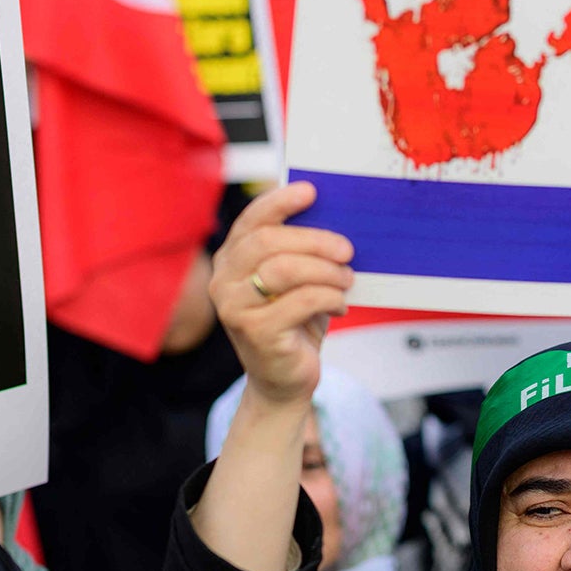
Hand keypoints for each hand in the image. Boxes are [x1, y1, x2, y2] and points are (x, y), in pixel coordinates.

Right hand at [212, 182, 353, 409]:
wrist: (284, 379)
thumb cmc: (294, 322)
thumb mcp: (295, 281)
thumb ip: (300, 251)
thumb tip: (333, 215)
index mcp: (231, 259)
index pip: (251, 220)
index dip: (280, 201)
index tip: (312, 191)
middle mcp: (223, 280)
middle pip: (267, 241)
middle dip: (315, 240)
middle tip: (347, 250)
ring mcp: (233, 307)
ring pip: (284, 269)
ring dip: (326, 271)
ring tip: (347, 279)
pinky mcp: (254, 332)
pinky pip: (301, 300)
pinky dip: (329, 297)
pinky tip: (339, 305)